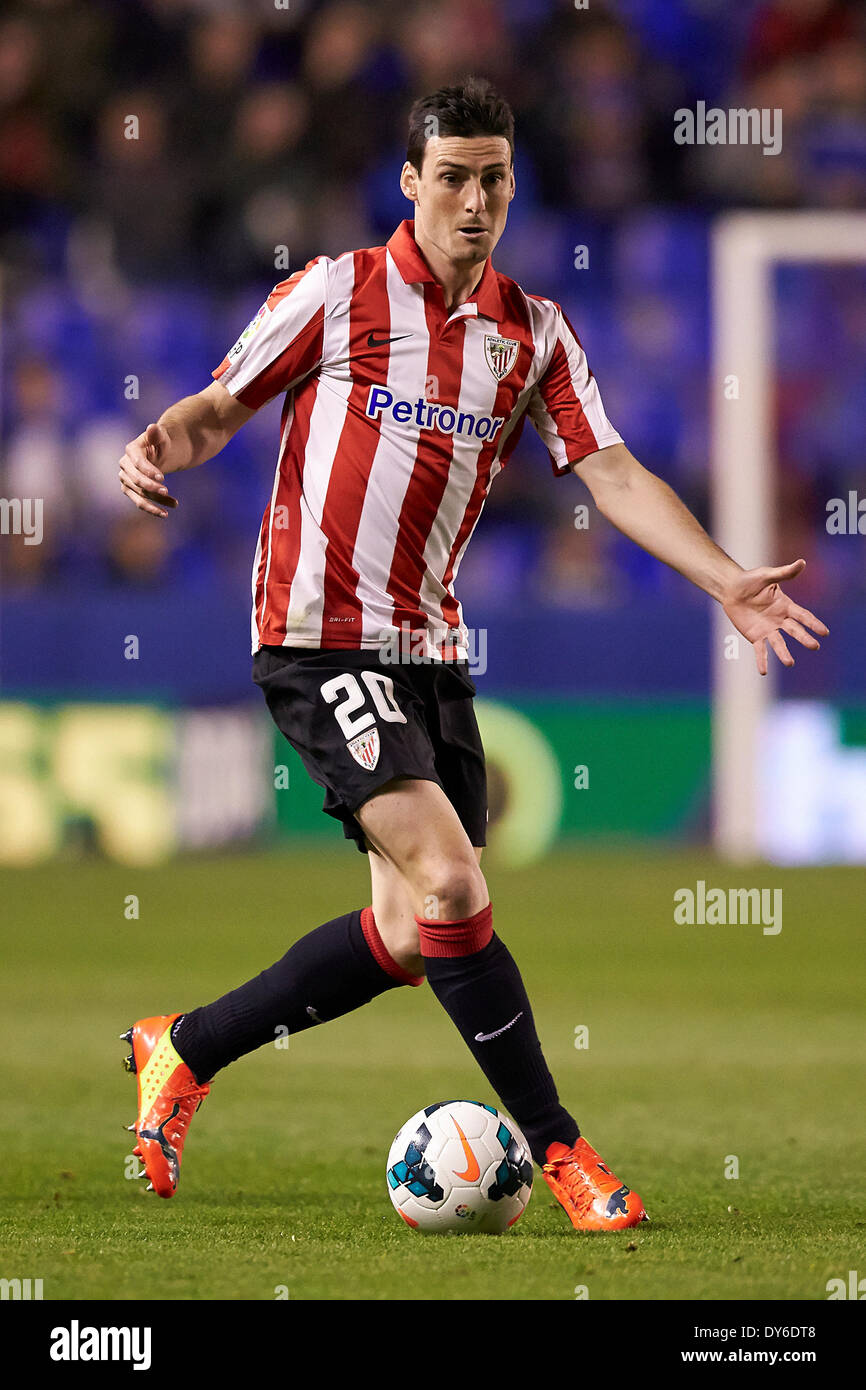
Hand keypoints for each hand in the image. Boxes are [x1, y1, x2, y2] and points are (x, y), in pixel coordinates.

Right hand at [118, 423, 179, 517]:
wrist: (160, 452)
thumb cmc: (161, 442)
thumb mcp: (162, 436)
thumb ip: (157, 433)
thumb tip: (152, 427)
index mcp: (131, 450)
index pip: (137, 462)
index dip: (148, 470)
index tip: (162, 478)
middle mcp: (124, 465)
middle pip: (136, 480)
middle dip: (151, 487)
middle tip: (167, 491)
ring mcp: (126, 479)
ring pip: (140, 494)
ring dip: (156, 501)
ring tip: (175, 504)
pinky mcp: (130, 490)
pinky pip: (140, 502)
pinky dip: (153, 509)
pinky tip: (166, 513)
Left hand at [720, 558, 828, 675]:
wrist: (731, 589)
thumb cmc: (750, 580)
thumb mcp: (767, 575)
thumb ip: (784, 573)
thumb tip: (802, 562)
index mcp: (785, 605)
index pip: (802, 616)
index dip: (813, 623)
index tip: (824, 632)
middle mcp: (779, 619)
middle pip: (794, 630)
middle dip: (804, 638)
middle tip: (814, 646)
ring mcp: (768, 629)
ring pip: (778, 643)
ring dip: (784, 653)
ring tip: (789, 663)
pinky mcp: (755, 636)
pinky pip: (760, 649)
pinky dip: (762, 660)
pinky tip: (764, 671)